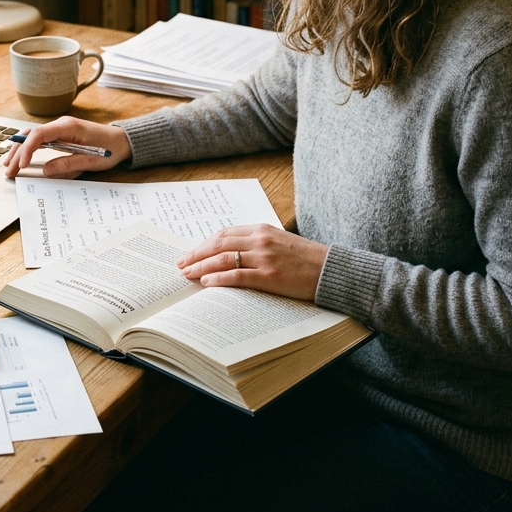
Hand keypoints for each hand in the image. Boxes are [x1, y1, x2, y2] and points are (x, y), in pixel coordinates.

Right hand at [3, 116, 131, 179]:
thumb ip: (68, 165)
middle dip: (18, 153)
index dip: (27, 150)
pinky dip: (28, 148)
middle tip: (9, 170)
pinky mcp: (60, 134)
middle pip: (31, 135)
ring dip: (20, 150)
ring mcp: (59, 128)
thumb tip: (45, 171)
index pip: (39, 135)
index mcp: (68, 127)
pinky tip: (19, 157)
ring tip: (9, 165)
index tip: (22, 165)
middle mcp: (61, 124)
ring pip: (32, 136)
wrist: (121, 140)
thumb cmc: (109, 149)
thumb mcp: (91, 161)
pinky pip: (39, 139)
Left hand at [178, 224, 328, 300]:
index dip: (204, 244)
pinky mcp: (269, 276)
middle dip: (196, 254)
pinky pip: (237, 276)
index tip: (191, 252)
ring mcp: (264, 258)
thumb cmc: (306, 259)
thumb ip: (257, 243)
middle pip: (218, 244)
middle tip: (181, 264)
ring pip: (223, 259)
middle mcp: (260, 240)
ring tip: (187, 274)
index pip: (224, 233)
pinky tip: (207, 283)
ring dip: (201, 266)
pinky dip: (218, 279)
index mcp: (262, 229)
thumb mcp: (280, 242)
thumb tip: (230, 253)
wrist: (330, 270)